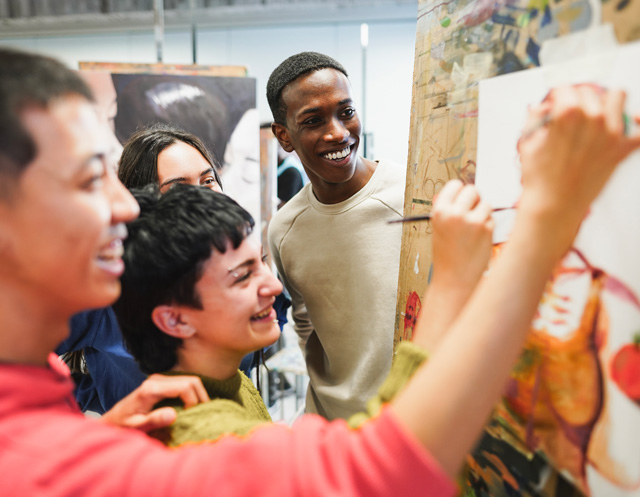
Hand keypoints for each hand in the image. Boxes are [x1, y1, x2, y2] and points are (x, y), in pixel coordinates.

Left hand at [100, 374, 208, 431]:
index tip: (191, 416)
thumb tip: (173, 414)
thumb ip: (154, 420)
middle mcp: (157, 380)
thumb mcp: (137, 427)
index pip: (185, 387)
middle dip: (201, 397)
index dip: (194, 401)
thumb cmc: (123, 426)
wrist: (112, 420)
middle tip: (201, 414)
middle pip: (191, 381)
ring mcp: (160, 379)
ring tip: (197, 412)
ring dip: (198, 395)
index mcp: (151, 389)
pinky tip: (191, 407)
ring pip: (191, 380)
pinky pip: (184, 384)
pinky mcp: (162, 382)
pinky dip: (192, 394)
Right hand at [411, 180, 492, 349]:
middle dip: (474, 200)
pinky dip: (489, 226)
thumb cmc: (447, 255)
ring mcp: (471, 220)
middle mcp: (454, 213)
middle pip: (472, 190)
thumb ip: (447, 209)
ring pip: (485, 204)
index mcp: (439, 211)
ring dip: (483, 214)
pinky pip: (492, 218)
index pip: (455, 185)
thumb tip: (458, 190)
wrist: (455, 278)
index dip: (460, 192)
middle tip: (471, 213)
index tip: (462, 200)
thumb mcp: (439, 229)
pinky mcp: (486, 229)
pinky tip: (479, 239)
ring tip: (473, 231)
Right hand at [518, 85, 639, 242]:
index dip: (557, 97)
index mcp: (567, 113)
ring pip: (617, 96)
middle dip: (579, 100)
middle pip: (590, 91)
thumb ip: (536, 117)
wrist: (554, 205)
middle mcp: (593, 118)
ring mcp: (612, 132)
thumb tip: (543, 107)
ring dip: (606, 103)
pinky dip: (637, 124)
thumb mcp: (528, 142)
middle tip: (572, 115)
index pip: (565, 88)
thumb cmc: (540, 178)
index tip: (555, 105)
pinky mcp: (623, 148)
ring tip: (596, 117)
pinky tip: (631, 123)